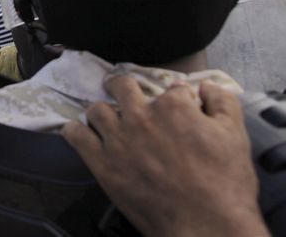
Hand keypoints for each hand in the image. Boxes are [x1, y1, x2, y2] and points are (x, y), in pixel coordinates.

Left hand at [62, 76, 267, 236]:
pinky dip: (73, 130)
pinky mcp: (102, 163)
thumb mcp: (235, 135)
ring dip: (101, 111)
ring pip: (97, 110)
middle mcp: (140, 117)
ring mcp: (117, 139)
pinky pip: (76, 136)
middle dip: (121, 86)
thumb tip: (205, 87)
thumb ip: (222, 103)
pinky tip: (77, 131)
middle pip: (122, 87)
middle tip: (120, 88)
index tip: (175, 106)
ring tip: (104, 117)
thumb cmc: (223, 184)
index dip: (174, 98)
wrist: (204, 224)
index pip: (170, 90)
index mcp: (172, 107)